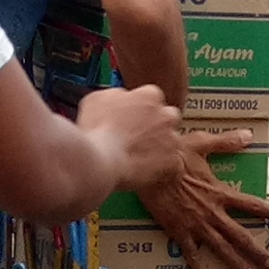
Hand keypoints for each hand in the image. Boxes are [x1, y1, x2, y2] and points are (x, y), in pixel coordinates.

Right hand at [70, 82, 181, 200]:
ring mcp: (172, 139)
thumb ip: (115, 96)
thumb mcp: (96, 99)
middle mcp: (166, 115)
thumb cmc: (95, 129)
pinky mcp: (173, 162)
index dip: (140, 110)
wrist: (100, 160)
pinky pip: (171, 166)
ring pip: (171, 143)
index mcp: (149, 96)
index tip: (130, 119)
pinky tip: (143, 173)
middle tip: (137, 138)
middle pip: (167, 118)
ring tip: (138, 159)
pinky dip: (161, 170)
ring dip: (160, 148)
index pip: (151, 98)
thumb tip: (120, 98)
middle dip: (156, 126)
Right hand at [141, 137, 268, 268]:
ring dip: (236, 263)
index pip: (250, 204)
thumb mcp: (202, 144)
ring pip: (222, 248)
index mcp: (220, 193)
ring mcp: (197, 225)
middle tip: (268, 262)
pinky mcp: (180, 232)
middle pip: (240, 235)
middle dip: (256, 250)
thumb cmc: (174, 156)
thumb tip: (248, 135)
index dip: (266, 211)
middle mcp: (213, 213)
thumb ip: (226, 142)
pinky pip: (192, 255)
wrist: (150, 170)